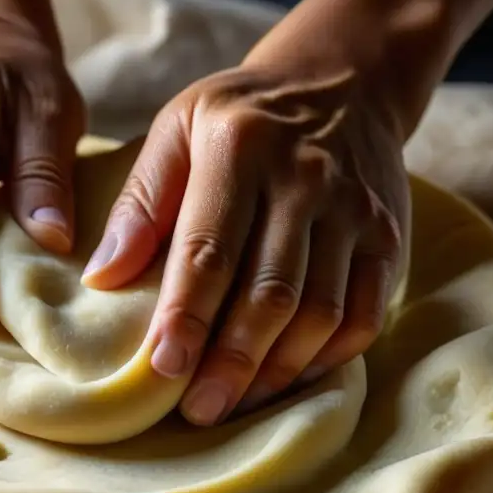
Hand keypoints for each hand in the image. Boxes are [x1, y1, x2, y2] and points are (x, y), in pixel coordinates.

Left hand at [82, 62, 410, 425]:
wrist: (344, 81)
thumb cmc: (241, 115)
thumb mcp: (177, 129)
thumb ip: (140, 202)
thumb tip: (102, 277)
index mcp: (240, 147)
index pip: (210, 249)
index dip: (186, 315)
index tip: (161, 368)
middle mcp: (306, 180)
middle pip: (271, 293)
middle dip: (231, 361)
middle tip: (197, 410)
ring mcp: (356, 212)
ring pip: (322, 312)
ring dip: (277, 370)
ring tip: (234, 403)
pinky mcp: (390, 237)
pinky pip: (365, 315)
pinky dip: (328, 357)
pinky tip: (289, 378)